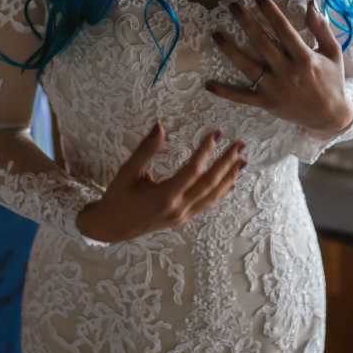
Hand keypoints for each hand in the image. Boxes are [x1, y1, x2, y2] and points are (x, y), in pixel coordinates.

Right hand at [76, 123, 245, 242]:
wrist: (109, 227)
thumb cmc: (117, 197)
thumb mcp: (128, 171)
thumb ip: (146, 149)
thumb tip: (160, 126)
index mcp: (164, 196)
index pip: (192, 170)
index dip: (206, 150)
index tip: (216, 133)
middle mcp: (178, 207)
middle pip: (209, 183)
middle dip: (227, 162)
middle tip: (240, 144)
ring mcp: (182, 215)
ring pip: (212, 196)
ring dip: (229, 177)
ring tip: (242, 160)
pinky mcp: (182, 218)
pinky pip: (206, 204)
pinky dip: (220, 192)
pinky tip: (230, 182)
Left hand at [206, 0, 352, 137]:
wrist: (330, 116)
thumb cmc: (332, 81)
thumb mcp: (333, 53)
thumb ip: (321, 29)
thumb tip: (311, 4)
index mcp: (304, 58)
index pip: (284, 29)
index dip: (270, 12)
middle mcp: (288, 72)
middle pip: (262, 44)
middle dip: (246, 23)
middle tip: (233, 6)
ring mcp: (275, 89)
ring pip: (248, 67)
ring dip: (231, 51)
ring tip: (216, 35)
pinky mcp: (267, 103)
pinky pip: (243, 97)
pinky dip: (226, 92)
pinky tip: (209, 84)